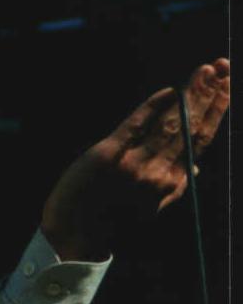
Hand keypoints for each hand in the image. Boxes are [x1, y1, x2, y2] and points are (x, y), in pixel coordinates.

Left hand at [41, 58, 229, 260]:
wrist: (75, 237)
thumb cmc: (112, 222)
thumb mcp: (150, 209)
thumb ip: (174, 186)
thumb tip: (196, 168)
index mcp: (172, 183)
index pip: (201, 139)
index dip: (216, 110)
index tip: (228, 85)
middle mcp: (157, 172)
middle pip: (189, 126)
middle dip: (208, 94)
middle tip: (223, 65)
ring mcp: (133, 163)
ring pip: (169, 123)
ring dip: (189, 94)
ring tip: (205, 71)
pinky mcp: (107, 155)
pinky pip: (134, 124)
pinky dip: (151, 106)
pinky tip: (168, 91)